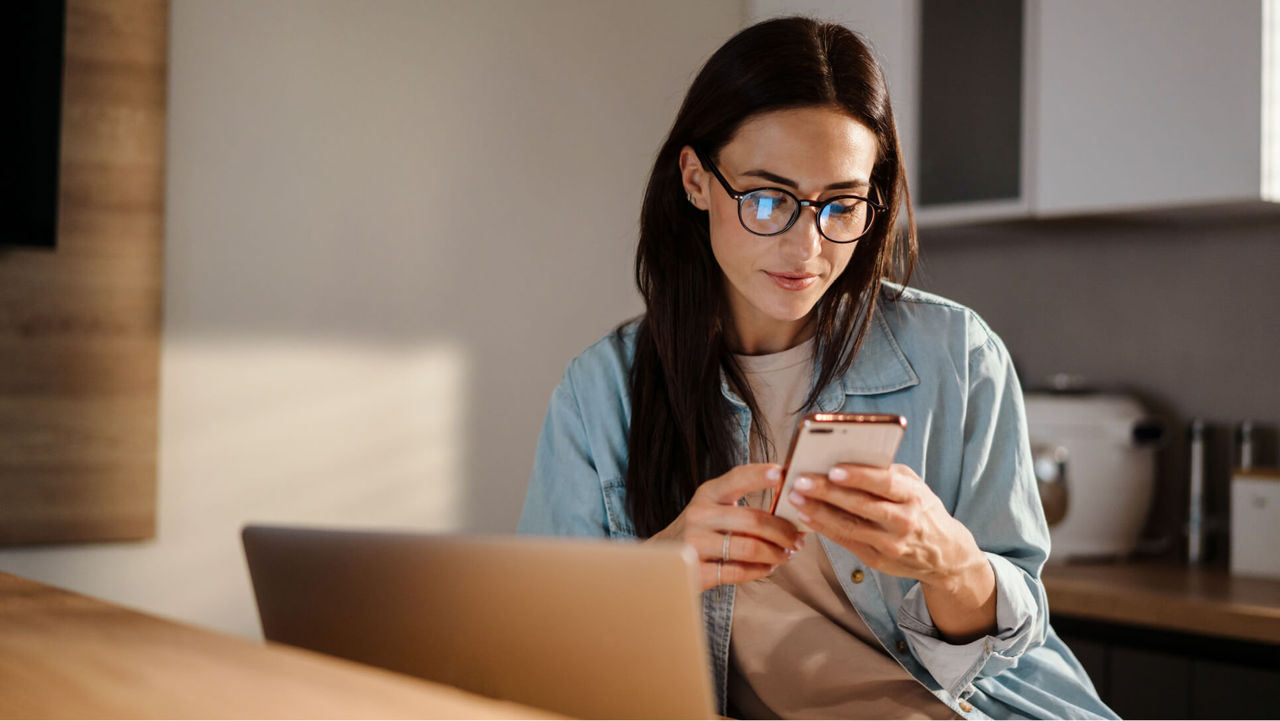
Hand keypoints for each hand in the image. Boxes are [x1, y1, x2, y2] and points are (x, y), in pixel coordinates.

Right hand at [648, 463, 806, 591]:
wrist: (661, 558)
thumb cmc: (700, 530)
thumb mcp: (712, 506)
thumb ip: (741, 501)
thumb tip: (789, 502)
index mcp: (707, 493)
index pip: (737, 478)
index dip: (761, 475)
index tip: (783, 474)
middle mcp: (698, 515)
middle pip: (753, 520)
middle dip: (783, 531)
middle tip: (798, 539)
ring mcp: (694, 544)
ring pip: (749, 548)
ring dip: (776, 553)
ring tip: (787, 554)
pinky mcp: (695, 571)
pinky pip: (738, 572)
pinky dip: (760, 570)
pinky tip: (768, 567)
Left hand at [787, 462, 996, 640]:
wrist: (945, 554)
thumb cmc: (922, 509)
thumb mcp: (915, 486)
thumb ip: (887, 473)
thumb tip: (848, 457)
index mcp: (914, 496)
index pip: (885, 483)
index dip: (859, 476)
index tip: (833, 469)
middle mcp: (904, 521)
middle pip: (861, 505)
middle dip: (827, 493)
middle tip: (800, 480)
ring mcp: (890, 544)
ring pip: (849, 526)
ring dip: (818, 512)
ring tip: (795, 497)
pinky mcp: (878, 560)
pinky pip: (846, 542)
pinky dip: (823, 529)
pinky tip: (805, 517)